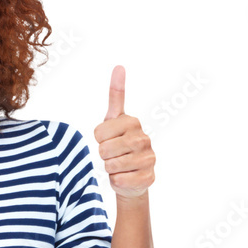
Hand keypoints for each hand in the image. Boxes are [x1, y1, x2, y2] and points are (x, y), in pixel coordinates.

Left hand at [92, 65, 154, 198]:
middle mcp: (143, 138)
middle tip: (113, 155)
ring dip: (109, 168)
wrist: (131, 178)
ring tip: (119, 165)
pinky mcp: (148, 177)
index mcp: (132, 122)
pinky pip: (119, 180)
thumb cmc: (119, 146)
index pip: (99, 133)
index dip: (99, 139)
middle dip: (103, 155)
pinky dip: (117, 181)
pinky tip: (126, 177)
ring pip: (111, 165)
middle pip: (104, 149)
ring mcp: (148, 158)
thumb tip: (119, 65)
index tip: (108, 138)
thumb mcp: (113, 121)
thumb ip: (116, 96)